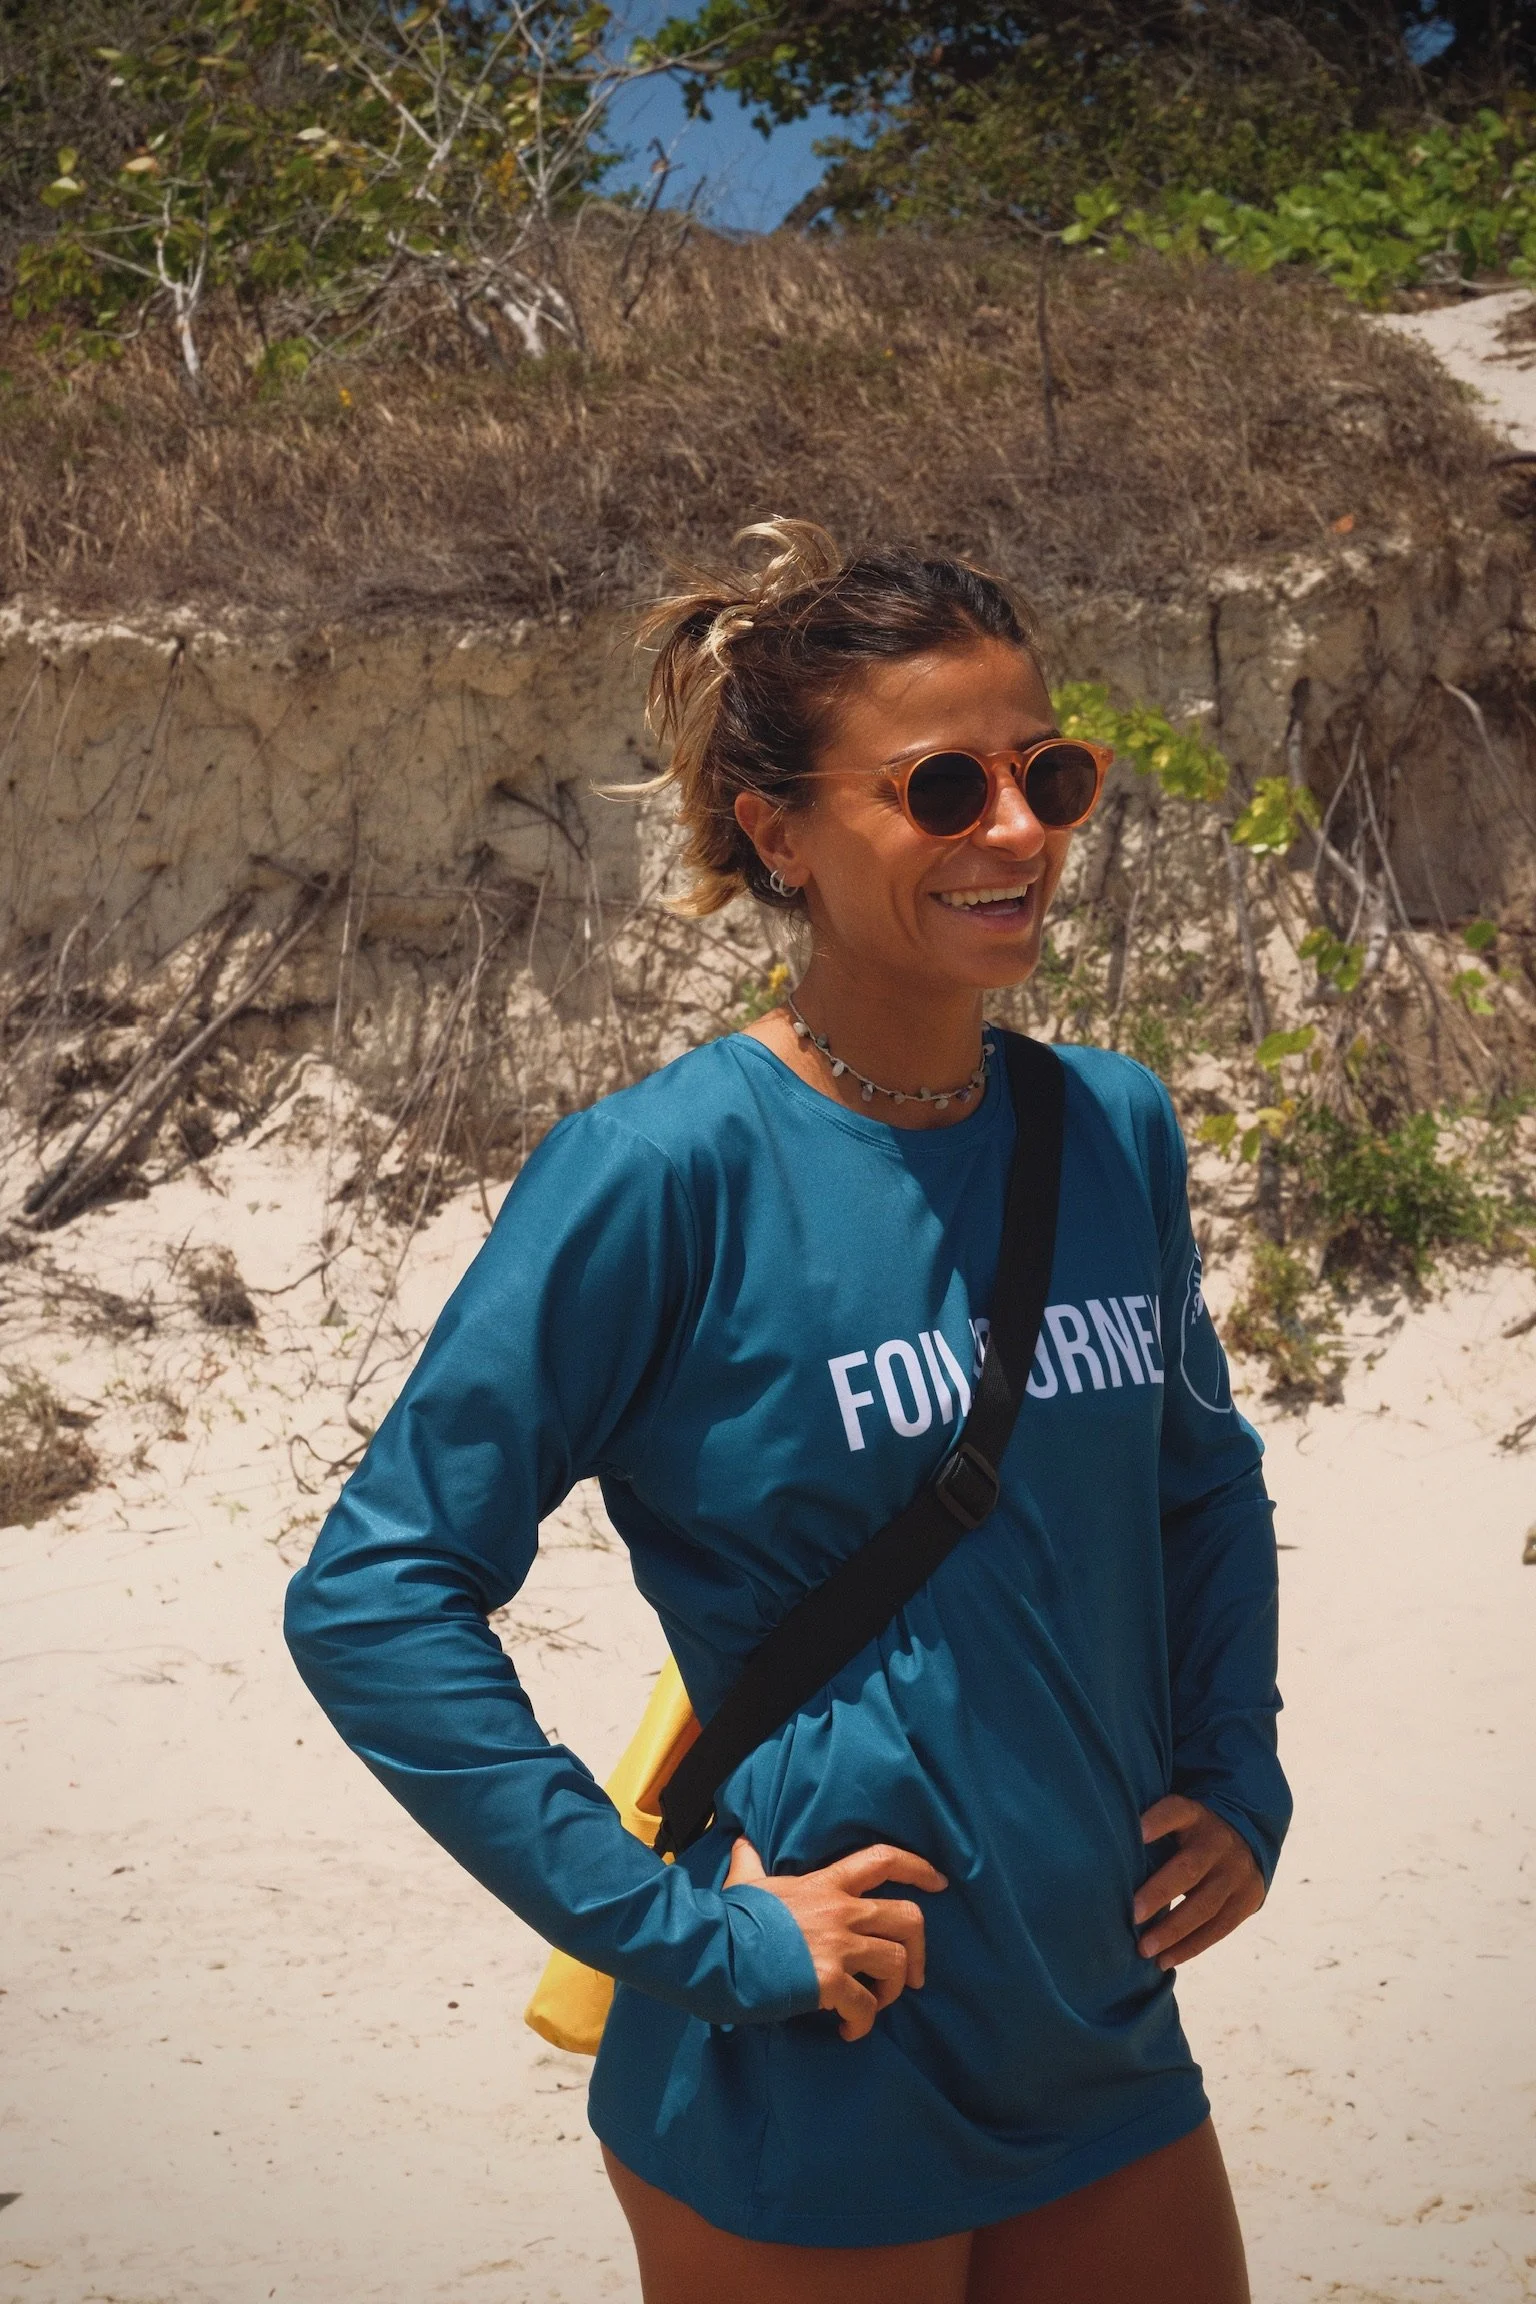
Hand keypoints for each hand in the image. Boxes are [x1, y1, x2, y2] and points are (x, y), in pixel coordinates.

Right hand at [725, 1836, 946, 2041]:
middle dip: (919, 1949)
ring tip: (871, 2006)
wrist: (713, 1950)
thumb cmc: (728, 1918)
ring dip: (891, 1992)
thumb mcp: (745, 1881)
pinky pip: (867, 2006)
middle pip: (909, 1917)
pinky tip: (847, 2031)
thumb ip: (750, 1861)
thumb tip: (743, 1841)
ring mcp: (839, 1944)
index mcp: (825, 1883)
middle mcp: (841, 1909)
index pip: (883, 1859)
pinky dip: (862, 2024)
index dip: (918, 1868)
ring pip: (896, 1963)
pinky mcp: (830, 1980)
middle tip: (912, 1975)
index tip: (939, 1882)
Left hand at [1134, 1794, 1263, 1969]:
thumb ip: (1151, 1832)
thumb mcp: (1176, 1820)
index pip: (1176, 1810)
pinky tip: (1166, 1960)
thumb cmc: (1190, 1835)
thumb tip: (1102, 1856)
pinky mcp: (1248, 1900)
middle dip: (1159, 1894)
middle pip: (1188, 1868)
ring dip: (1172, 1932)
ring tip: (1144, 1949)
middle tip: (1132, 1916)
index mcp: (1195, 1816)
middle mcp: (1218, 1842)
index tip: (1138, 1833)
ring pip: (1204, 1906)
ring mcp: (1236, 1873)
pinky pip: (1219, 1929)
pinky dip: (1190, 1947)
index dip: (1158, 1821)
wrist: (1248, 1840)